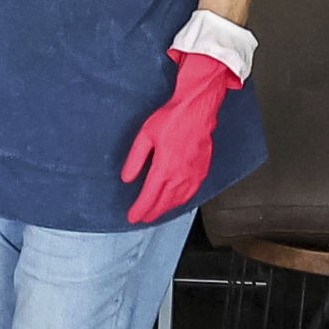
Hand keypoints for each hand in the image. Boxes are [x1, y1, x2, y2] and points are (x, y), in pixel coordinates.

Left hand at [120, 51, 238, 226]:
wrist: (197, 110)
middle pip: (164, 203)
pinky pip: (191, 193)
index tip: (132, 217)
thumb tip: (127, 178)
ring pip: (178, 201)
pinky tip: (176, 201)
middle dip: (151, 213)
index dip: (140, 210)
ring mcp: (193, 175)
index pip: (149, 197)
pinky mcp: (202, 171)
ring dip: (166, 209)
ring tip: (156, 212)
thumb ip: (135, 160)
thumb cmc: (172, 119)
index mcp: (164, 168)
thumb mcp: (145, 136)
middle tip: (142, 217)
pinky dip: (181, 201)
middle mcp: (180, 175)